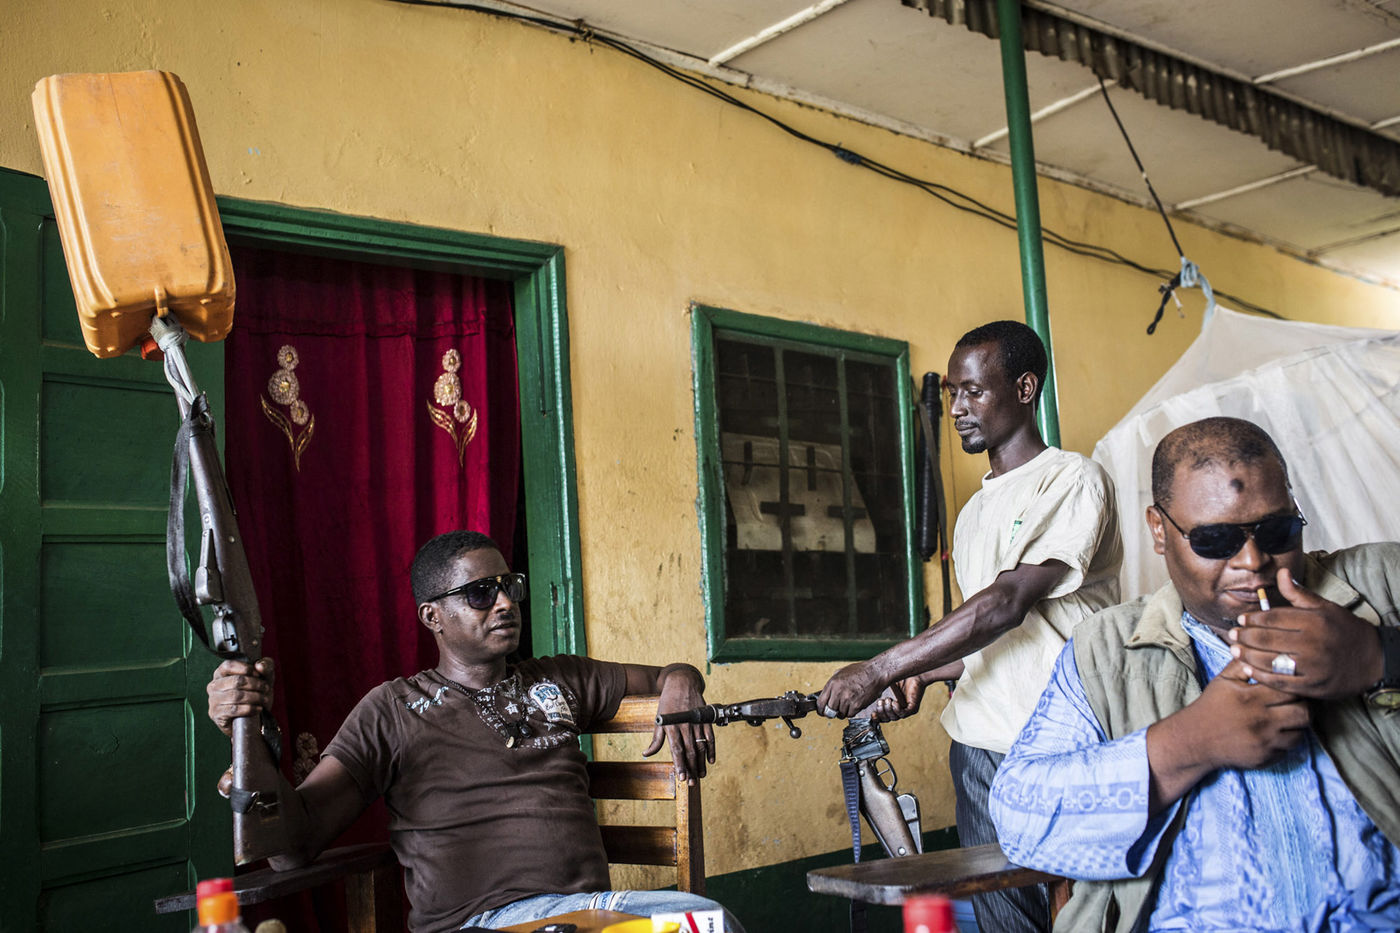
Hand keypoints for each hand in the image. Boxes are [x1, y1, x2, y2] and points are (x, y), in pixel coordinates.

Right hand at [207, 658, 274, 736]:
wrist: (253, 718)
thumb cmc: (256, 693)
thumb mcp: (264, 677)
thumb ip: (266, 666)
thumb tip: (259, 665)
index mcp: (221, 673)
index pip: (228, 665)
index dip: (245, 668)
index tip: (259, 674)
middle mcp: (214, 685)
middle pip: (235, 681)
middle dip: (255, 684)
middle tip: (266, 688)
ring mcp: (213, 700)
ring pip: (236, 696)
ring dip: (255, 697)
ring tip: (264, 699)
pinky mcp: (216, 714)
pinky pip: (234, 710)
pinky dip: (249, 708)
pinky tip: (258, 708)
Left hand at [644, 665, 712, 785]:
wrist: (681, 682)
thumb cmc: (668, 702)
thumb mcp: (658, 719)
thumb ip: (656, 739)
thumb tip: (646, 754)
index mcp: (671, 726)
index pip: (677, 750)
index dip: (680, 765)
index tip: (682, 777)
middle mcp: (685, 725)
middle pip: (690, 751)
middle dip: (691, 768)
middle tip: (692, 782)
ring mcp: (696, 722)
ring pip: (700, 746)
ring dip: (701, 762)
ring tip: (701, 775)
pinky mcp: (705, 719)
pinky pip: (710, 736)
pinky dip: (711, 749)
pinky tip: (710, 760)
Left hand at [816, 660, 886, 718]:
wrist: (876, 672)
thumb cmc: (861, 671)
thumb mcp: (842, 672)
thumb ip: (833, 683)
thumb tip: (826, 693)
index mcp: (832, 683)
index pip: (820, 703)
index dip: (821, 710)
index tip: (822, 712)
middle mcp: (838, 692)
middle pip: (829, 711)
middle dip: (832, 712)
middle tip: (836, 711)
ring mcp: (847, 699)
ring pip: (840, 714)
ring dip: (843, 712)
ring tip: (849, 704)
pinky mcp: (857, 705)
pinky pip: (850, 715)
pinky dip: (852, 712)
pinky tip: (855, 704)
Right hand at [869, 677, 925, 722]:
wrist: (916, 673)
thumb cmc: (901, 677)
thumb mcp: (886, 684)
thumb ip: (876, 688)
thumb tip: (864, 690)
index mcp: (891, 707)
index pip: (882, 717)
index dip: (877, 718)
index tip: (872, 714)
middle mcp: (898, 710)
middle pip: (887, 719)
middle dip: (881, 712)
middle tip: (880, 702)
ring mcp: (906, 711)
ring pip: (894, 717)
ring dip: (888, 710)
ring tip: (887, 700)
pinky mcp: (913, 708)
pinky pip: (903, 714)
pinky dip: (897, 710)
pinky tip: (894, 703)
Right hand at [1146, 657, 1308, 810]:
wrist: (1196, 739)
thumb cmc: (1212, 706)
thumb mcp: (1223, 680)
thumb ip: (1242, 664)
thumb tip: (1259, 649)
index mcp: (1252, 698)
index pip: (1291, 690)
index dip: (1294, 686)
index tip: (1290, 685)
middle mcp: (1262, 721)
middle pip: (1304, 713)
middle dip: (1303, 706)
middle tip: (1294, 702)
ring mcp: (1266, 742)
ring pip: (1301, 733)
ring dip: (1297, 725)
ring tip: (1287, 717)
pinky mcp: (1267, 758)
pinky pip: (1289, 749)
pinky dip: (1286, 740)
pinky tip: (1276, 732)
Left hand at [1228, 568, 1384, 699]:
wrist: (1373, 660)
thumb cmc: (1345, 630)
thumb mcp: (1325, 607)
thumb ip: (1299, 594)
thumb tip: (1281, 573)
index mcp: (1314, 621)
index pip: (1273, 618)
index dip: (1253, 619)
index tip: (1241, 620)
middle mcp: (1313, 643)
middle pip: (1268, 639)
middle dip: (1245, 637)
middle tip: (1232, 635)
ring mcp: (1312, 667)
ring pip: (1271, 661)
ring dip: (1248, 656)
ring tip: (1235, 651)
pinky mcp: (1313, 685)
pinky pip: (1281, 682)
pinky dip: (1262, 676)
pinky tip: (1249, 669)